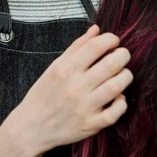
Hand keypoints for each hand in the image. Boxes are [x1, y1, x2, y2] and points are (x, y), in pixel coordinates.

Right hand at [17, 25, 131, 150]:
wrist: (31, 127)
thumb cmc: (44, 94)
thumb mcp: (55, 67)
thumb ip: (77, 47)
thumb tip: (96, 29)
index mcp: (66, 69)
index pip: (97, 46)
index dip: (111, 39)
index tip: (113, 41)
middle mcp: (76, 87)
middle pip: (112, 64)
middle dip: (123, 55)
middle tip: (122, 56)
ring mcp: (84, 107)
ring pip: (117, 86)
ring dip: (125, 76)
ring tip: (121, 75)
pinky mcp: (90, 125)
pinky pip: (116, 112)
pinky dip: (121, 102)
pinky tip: (117, 97)